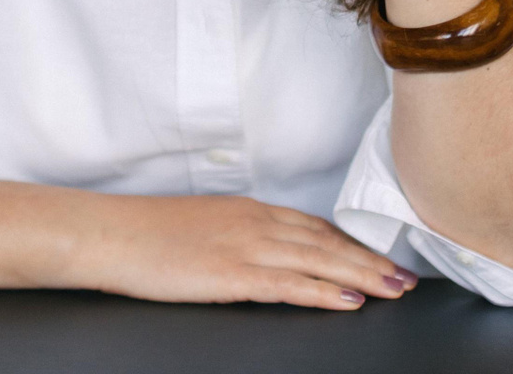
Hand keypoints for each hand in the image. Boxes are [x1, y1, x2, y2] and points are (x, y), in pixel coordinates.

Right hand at [76, 194, 416, 309]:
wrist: (109, 233)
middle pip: (327, 242)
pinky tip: (349, 302)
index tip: (377, 255)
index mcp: (247, 209)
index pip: (313, 226)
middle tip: (404, 276)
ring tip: (393, 289)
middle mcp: (255, 222)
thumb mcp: (199, 225)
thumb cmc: (144, 233)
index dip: (350, 243)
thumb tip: (252, 253)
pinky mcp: (233, 275)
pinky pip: (291, 286)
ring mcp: (246, 247)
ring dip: (362, 276)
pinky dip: (325, 293)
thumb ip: (233, 235)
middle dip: (370, 260)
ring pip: (319, 261)